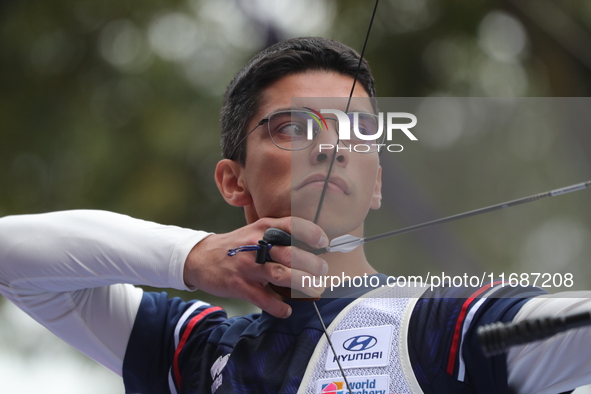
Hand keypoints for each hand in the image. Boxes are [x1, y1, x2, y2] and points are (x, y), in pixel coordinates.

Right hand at [183, 217, 328, 317]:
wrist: (200, 258)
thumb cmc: (236, 246)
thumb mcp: (255, 231)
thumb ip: (278, 235)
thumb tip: (311, 248)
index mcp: (262, 228)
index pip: (291, 225)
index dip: (311, 232)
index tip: (324, 241)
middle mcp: (255, 245)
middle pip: (290, 254)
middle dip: (312, 264)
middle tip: (323, 270)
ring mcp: (247, 266)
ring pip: (281, 275)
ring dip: (302, 283)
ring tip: (314, 289)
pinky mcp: (239, 286)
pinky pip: (264, 299)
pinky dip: (278, 306)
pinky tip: (287, 310)